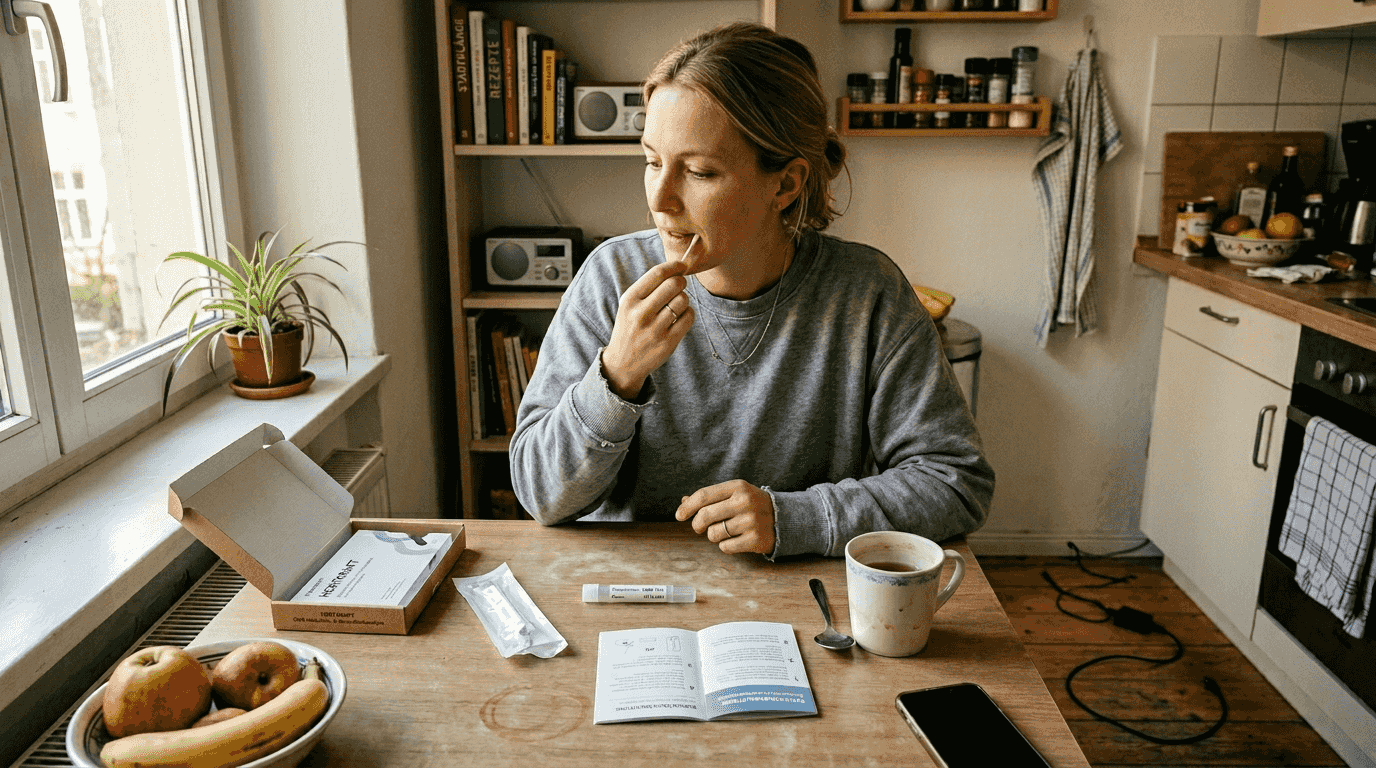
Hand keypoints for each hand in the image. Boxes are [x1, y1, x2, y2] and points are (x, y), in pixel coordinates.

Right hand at [601, 260, 693, 399]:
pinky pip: (689, 317)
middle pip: (674, 284)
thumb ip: (649, 287)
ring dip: (684, 299)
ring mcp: (655, 329)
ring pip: (683, 300)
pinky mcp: (668, 342)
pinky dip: (688, 313)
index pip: (657, 273)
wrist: (623, 363)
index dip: (674, 266)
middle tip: (679, 287)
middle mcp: (641, 313)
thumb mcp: (629, 305)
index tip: (682, 265)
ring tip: (675, 306)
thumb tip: (677, 269)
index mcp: (630, 300)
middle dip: (681, 282)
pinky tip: (679, 317)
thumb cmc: (630, 327)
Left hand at [675, 480, 775, 554]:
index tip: (678, 515)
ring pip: (713, 534)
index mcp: (738, 487)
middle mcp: (744, 502)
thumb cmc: (751, 505)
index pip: (704, 495)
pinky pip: (725, 547)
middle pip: (705, 516)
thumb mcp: (734, 494)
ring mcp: (751, 521)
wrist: (784, 518)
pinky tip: (736, 539)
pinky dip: (726, 546)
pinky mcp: (755, 539)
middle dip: (697, 524)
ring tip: (726, 531)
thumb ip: (710, 497)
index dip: (687, 506)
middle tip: (698, 527)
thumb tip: (683, 501)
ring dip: (714, 535)